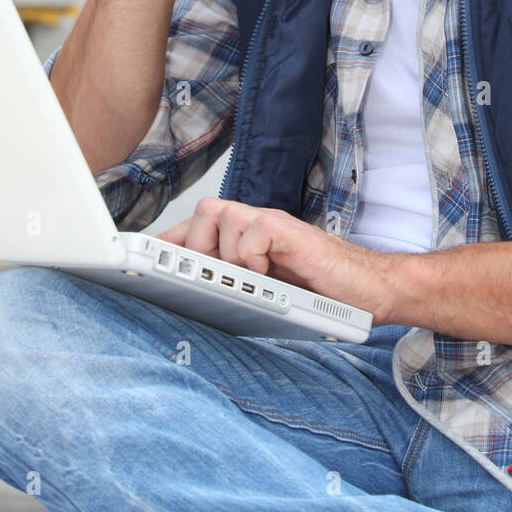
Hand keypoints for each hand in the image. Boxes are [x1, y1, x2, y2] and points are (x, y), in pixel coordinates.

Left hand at [156, 198, 396, 322]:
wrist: (372, 291)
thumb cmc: (323, 294)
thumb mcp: (268, 294)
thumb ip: (236, 287)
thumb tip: (191, 299)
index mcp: (245, 240)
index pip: (195, 228)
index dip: (167, 241)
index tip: (139, 258)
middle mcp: (255, 225)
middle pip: (202, 212)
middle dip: (195, 248)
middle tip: (212, 279)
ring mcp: (272, 225)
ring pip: (220, 215)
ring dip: (226, 254)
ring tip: (249, 279)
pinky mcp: (290, 231)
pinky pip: (251, 231)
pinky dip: (252, 255)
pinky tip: (269, 273)